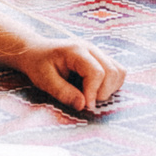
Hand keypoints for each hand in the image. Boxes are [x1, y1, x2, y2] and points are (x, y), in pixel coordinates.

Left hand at [4, 39, 123, 112]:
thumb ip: (63, 92)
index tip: (85, 107)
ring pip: (119, 72)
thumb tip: (83, 106)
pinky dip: (112, 85)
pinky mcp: (102, 59)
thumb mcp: (44, 80)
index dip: (93, 93)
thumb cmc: (38, 64)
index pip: (97, 72)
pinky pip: (118, 72)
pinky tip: (95, 90)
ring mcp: (98, 52)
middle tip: (86, 102)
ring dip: (109, 89)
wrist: (36, 51)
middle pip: (112, 72)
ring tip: (90, 95)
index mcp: (76, 50)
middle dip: (103, 92)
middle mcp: (91, 48)